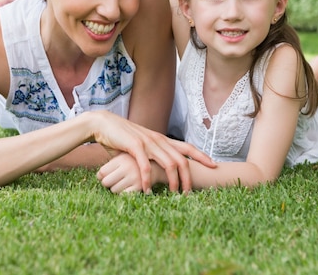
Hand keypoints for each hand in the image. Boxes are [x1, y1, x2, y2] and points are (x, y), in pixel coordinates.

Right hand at [88, 111, 215, 192]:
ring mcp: (148, 143)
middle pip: (182, 159)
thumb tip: (158, 168)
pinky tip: (147, 191)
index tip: (213, 165)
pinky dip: (148, 180)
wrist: (104, 124)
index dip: (201, 156)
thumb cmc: (121, 137)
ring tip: (175, 194)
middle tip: (190, 192)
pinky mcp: (135, 146)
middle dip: (189, 177)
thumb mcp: (141, 145)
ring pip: (169, 163)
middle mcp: (158, 140)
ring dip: (174, 181)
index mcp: (162, 139)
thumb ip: (151, 154)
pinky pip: (145, 166)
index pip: (187, 147)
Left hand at [97, 153, 145, 193]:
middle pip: (105, 182)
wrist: (157, 166)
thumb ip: (112, 164)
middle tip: (113, 180)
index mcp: (121, 159)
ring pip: (114, 190)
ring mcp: (134, 178)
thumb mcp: (124, 157)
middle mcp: (127, 168)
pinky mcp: (139, 187)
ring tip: (123, 182)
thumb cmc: (134, 162)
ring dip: (116, 189)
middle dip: (108, 183)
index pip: (101, 172)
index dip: (101, 176)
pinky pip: (123, 195)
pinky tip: (128, 187)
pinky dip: (124, 193)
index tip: (107, 175)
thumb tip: (98, 176)